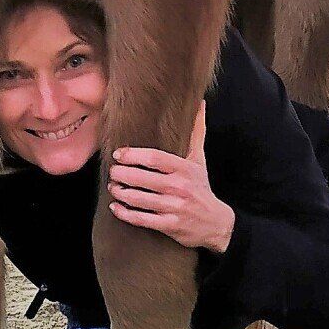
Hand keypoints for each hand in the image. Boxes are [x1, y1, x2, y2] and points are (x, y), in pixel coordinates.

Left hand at [110, 101, 234, 254]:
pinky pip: (143, 220)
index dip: (133, 155)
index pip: (155, 158)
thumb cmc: (201, 187)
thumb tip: (199, 103)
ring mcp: (175, 208)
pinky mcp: (171, 225)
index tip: (118, 154)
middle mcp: (180, 187)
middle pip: (144, 178)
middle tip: (112, 171)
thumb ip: (196, 132)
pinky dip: (126, 214)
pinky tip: (116, 208)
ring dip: (121, 193)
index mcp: (185, 168)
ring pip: (141, 199)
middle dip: (123, 174)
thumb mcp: (199, 160)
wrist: (216, 223)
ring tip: (112, 187)